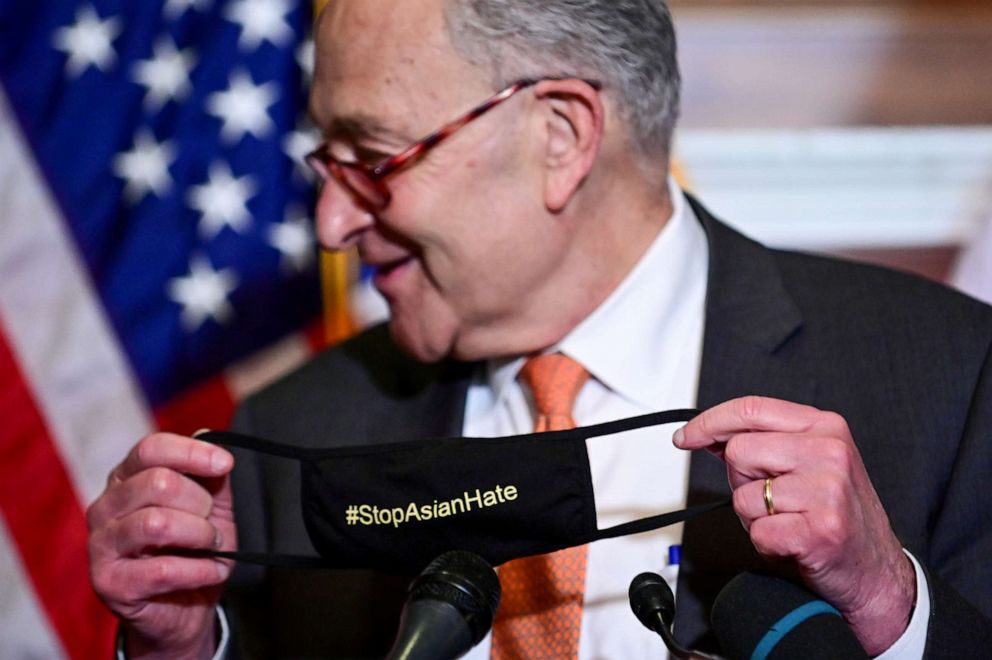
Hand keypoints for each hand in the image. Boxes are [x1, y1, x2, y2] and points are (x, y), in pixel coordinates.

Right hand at [87, 433, 235, 659]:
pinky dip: (199, 570)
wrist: (183, 608)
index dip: (191, 452)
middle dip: (200, 503)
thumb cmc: (193, 549)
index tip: (225, 464)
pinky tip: (211, 571)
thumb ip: (210, 476)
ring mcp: (101, 545)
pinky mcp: (108, 583)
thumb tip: (211, 441)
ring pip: (156, 523)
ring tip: (213, 546)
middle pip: (157, 483)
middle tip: (214, 524)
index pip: (151, 449)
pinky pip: (162, 570)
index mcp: (126, 479)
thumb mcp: (210, 507)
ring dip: (200, 535)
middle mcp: (105, 507)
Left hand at [674, 396, 915, 654]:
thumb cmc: (838, 516)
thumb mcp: (809, 463)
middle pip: (738, 452)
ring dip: (755, 517)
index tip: (686, 437)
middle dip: (742, 481)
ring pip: (743, 495)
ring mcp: (828, 489)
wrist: (877, 573)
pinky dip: (766, 543)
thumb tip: (710, 435)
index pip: (751, 409)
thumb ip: (764, 443)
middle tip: (774, 500)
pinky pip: (757, 531)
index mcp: (825, 427)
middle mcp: (829, 451)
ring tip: (789, 521)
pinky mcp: (821, 528)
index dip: (709, 422)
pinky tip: (793, 542)